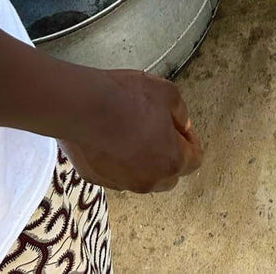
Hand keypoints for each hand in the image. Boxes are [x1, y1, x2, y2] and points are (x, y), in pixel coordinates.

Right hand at [61, 68, 202, 192]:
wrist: (81, 107)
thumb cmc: (124, 99)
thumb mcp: (167, 93)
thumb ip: (181, 112)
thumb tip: (182, 124)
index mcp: (172, 160)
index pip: (194, 160)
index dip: (190, 141)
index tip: (182, 129)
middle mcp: (149, 179)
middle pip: (169, 174)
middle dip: (169, 155)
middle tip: (159, 131)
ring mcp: (121, 182)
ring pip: (142, 177)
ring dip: (142, 160)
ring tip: (132, 132)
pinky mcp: (98, 179)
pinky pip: (115, 173)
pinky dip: (117, 161)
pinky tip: (110, 138)